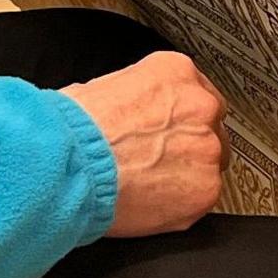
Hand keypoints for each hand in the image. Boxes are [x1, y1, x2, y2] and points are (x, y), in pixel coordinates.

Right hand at [61, 51, 226, 235]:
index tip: (165, 131)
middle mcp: (200, 106)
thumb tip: (129, 112)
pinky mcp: (205, 189)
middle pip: (209, 128)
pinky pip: (200, 198)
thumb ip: (134, 98)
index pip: (194, 93)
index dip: (176, 118)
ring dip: (184, 175)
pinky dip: (179, 205)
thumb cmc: (72, 131)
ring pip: (208, 164)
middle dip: (186, 145)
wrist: (67, 167)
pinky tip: (149, 202)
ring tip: (146, 184)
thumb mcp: (101, 89)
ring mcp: (207, 149)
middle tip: (154, 160)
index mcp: (175, 72)